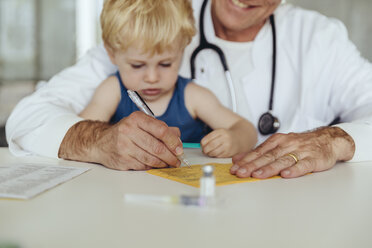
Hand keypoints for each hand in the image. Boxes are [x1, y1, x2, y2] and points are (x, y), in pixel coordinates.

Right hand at [59, 111, 182, 169]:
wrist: (99, 142)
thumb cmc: (125, 132)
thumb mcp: (141, 124)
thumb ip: (160, 128)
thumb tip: (178, 137)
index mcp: (136, 119)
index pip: (161, 130)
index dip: (173, 141)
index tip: (179, 149)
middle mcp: (129, 130)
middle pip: (157, 146)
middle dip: (170, 156)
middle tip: (177, 160)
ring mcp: (124, 146)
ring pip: (151, 158)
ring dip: (163, 163)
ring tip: (169, 164)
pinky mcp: (122, 159)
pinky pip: (143, 165)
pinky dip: (152, 167)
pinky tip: (155, 165)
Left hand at [201, 129, 235, 157]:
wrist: (239, 139)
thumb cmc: (225, 137)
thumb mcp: (219, 133)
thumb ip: (210, 138)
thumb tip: (202, 146)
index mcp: (221, 131)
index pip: (208, 138)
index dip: (202, 143)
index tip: (202, 145)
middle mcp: (225, 138)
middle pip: (211, 145)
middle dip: (205, 149)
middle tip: (204, 151)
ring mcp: (228, 146)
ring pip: (214, 152)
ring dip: (209, 154)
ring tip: (209, 153)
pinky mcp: (229, 153)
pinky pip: (218, 156)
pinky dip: (214, 156)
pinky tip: (215, 154)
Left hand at [230, 127, 354, 177]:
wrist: (328, 139)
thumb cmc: (301, 144)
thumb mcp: (279, 144)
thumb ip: (260, 152)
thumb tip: (239, 158)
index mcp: (277, 141)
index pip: (259, 152)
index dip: (246, 160)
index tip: (235, 167)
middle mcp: (287, 145)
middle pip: (267, 156)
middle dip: (252, 165)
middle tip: (241, 172)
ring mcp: (301, 152)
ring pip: (282, 160)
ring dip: (269, 168)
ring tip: (258, 175)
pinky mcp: (314, 159)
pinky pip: (303, 165)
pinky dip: (295, 170)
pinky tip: (286, 174)